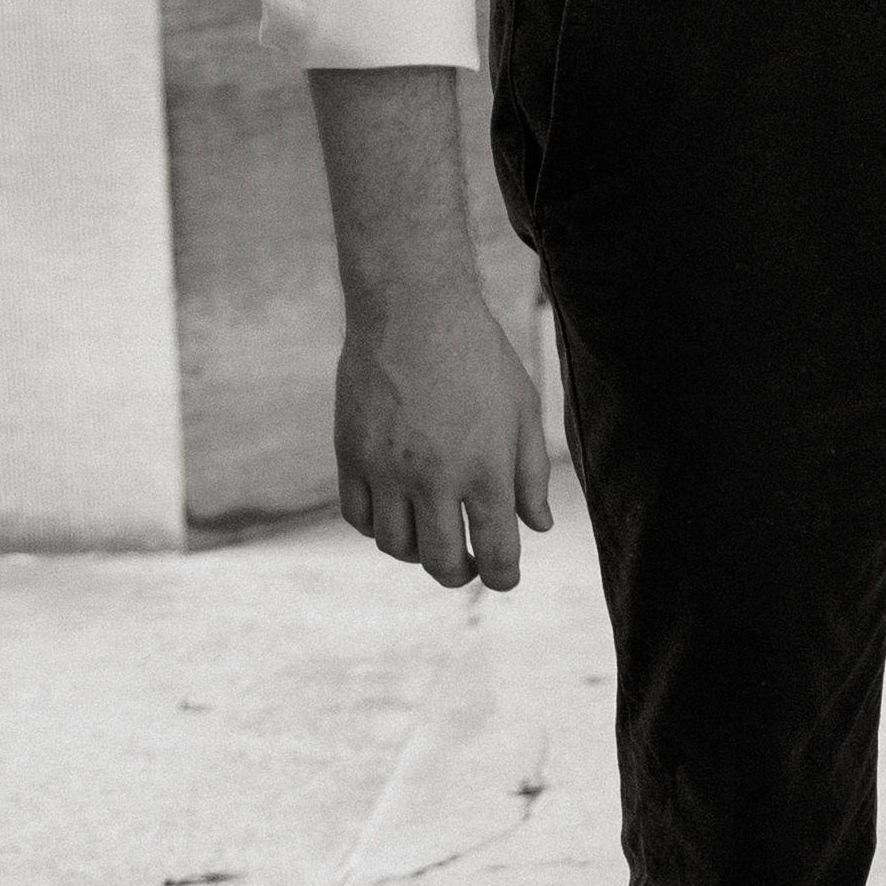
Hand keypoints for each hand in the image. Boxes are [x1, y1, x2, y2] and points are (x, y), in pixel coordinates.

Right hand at [336, 264, 557, 591]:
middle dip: (459, 573)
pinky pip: (358, 518)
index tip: (504, 577)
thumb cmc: (477, 356)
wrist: (412, 309)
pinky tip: (396, 510)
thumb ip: (530, 474)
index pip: (495, 552)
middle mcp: (433, 478)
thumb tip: (535, 528)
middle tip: (466, 563)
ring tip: (431, 532)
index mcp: (484, 469)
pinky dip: (378, 526)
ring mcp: (386, 470)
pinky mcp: (350, 455)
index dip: (504, 576)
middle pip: (440, 563)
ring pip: (395, 547)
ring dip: (417, 551)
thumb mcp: (521, 408)